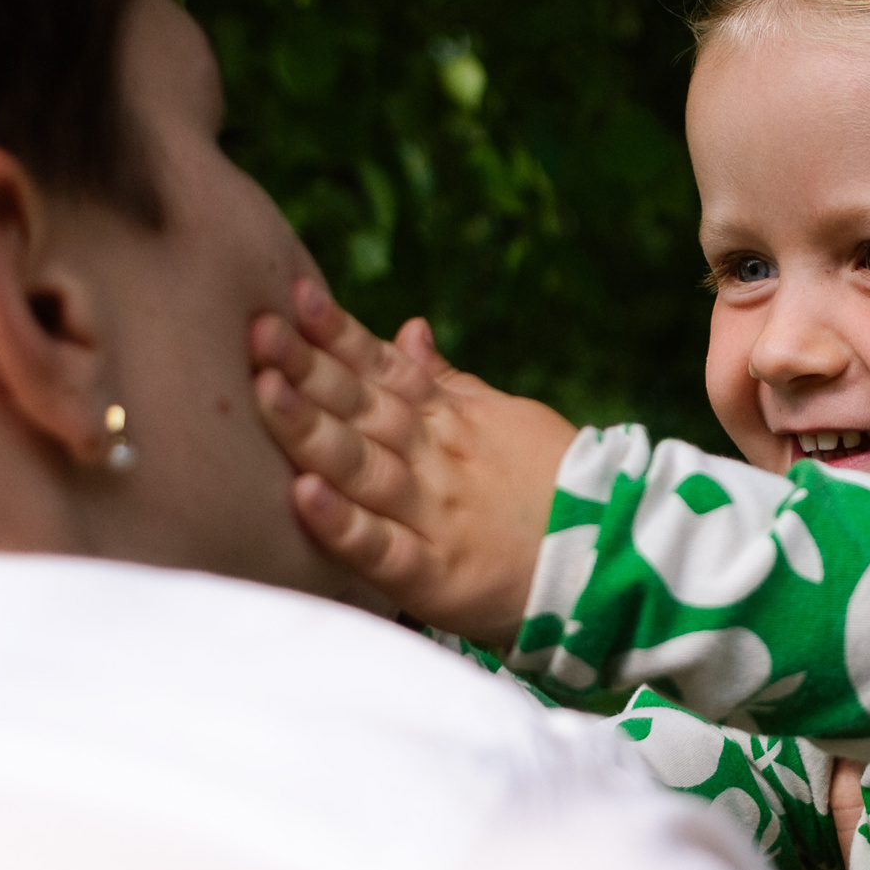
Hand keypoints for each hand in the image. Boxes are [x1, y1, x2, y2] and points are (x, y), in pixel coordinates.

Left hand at [249, 281, 574, 644]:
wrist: (612, 564)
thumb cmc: (556, 489)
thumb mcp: (505, 420)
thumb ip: (446, 382)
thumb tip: (406, 330)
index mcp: (450, 423)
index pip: (385, 370)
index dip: (338, 334)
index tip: (294, 296)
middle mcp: (435, 461)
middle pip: (363, 408)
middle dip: (308, 369)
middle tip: (258, 331)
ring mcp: (434, 515)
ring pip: (363, 466)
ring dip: (312, 431)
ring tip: (264, 394)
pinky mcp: (434, 574)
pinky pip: (382, 546)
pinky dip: (342, 523)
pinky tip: (304, 498)